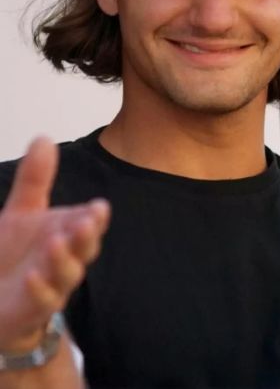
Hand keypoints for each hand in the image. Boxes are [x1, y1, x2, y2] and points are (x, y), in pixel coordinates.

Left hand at [0, 137, 109, 351]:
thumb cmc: (14, 255)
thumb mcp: (21, 212)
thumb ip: (35, 179)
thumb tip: (44, 138)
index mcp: (68, 234)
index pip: (89, 224)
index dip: (95, 217)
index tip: (98, 206)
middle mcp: (66, 259)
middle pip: (84, 249)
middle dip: (86, 236)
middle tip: (85, 222)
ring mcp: (52, 285)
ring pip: (67, 275)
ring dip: (64, 260)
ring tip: (56, 243)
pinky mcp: (32, 309)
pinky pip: (42, 302)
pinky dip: (40, 290)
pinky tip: (32, 276)